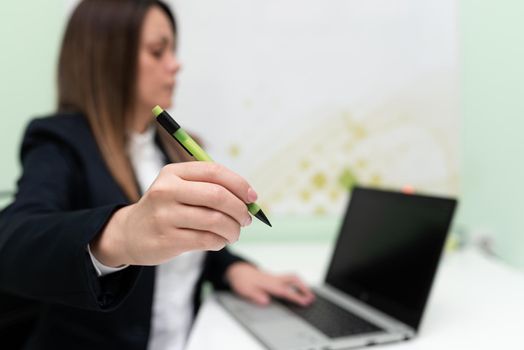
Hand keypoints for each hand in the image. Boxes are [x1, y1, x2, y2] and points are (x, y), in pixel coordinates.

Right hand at [91, 162, 255, 266]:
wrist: (130, 233)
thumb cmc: (166, 208)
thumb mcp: (180, 188)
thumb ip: (211, 188)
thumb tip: (250, 199)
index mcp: (173, 173)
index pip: (214, 172)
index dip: (239, 184)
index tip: (252, 198)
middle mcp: (167, 191)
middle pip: (218, 196)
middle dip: (240, 209)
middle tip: (246, 219)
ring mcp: (165, 216)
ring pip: (215, 220)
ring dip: (233, 229)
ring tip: (234, 233)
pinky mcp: (167, 240)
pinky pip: (207, 240)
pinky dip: (220, 241)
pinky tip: (219, 240)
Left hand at [226, 262, 314, 305]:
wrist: (237, 270)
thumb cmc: (241, 280)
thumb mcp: (245, 291)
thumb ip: (256, 296)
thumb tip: (266, 301)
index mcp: (268, 284)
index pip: (285, 291)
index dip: (296, 296)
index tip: (306, 301)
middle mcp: (274, 279)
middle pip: (293, 279)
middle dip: (304, 288)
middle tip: (312, 297)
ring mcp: (275, 277)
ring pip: (292, 277)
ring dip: (302, 284)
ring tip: (309, 294)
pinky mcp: (274, 277)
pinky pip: (289, 278)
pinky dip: (296, 283)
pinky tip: (298, 289)